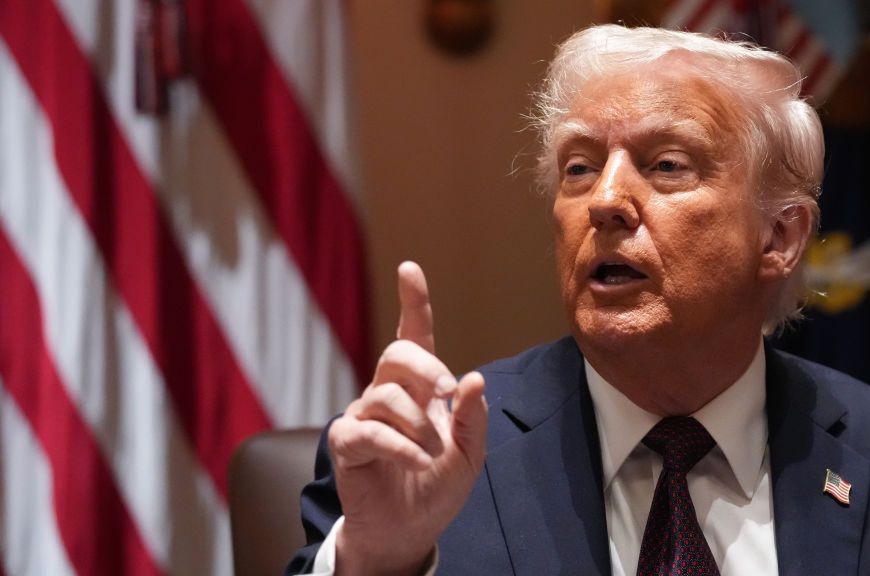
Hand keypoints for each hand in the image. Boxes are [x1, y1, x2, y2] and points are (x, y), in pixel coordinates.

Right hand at [328, 261, 487, 574]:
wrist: (410, 530)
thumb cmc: (437, 485)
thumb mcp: (469, 452)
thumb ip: (472, 416)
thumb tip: (474, 379)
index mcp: (419, 388)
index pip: (413, 336)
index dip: (413, 302)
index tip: (409, 269)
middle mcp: (387, 393)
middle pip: (397, 354)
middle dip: (426, 367)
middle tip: (447, 392)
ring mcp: (363, 416)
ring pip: (386, 396)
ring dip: (418, 426)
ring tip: (431, 453)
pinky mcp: (347, 443)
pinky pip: (371, 431)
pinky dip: (400, 446)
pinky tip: (417, 460)